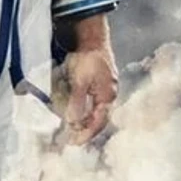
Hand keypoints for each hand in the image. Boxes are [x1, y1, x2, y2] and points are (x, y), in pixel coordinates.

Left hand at [62, 14, 117, 142]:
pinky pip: (92, 102)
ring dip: (85, 121)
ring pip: (95, 111)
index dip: (86, 133)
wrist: (92, 38)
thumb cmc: (88, 58)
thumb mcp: (80, 81)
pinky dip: (84, 110)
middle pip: (98, 119)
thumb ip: (78, 102)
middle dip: (85, 130)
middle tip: (72, 140)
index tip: (74, 142)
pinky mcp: (98, 83)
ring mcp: (105, 89)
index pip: (98, 122)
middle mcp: (109, 95)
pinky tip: (76, 113)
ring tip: (72, 130)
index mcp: (107, 97)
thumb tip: (73, 121)